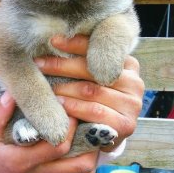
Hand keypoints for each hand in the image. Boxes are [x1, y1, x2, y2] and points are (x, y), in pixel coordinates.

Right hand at [0, 92, 100, 172]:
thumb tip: (11, 93)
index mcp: (24, 161)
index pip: (58, 145)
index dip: (69, 125)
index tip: (68, 105)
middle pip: (79, 162)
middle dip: (88, 138)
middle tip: (85, 116)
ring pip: (80, 171)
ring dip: (89, 151)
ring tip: (87, 129)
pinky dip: (81, 158)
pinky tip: (78, 142)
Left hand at [35, 34, 143, 151]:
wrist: (102, 133)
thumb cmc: (93, 98)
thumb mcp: (89, 76)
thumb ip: (83, 59)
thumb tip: (56, 39)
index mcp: (128, 63)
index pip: (100, 48)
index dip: (74, 43)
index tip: (53, 40)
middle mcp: (134, 81)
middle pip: (92, 69)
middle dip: (61, 65)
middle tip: (39, 63)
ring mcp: (132, 104)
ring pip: (91, 91)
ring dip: (64, 88)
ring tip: (46, 87)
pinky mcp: (126, 124)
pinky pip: (95, 111)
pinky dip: (74, 107)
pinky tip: (60, 105)